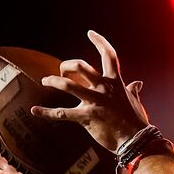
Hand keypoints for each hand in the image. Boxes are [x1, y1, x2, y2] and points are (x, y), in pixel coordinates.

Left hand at [30, 30, 149, 151]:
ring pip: (68, 85)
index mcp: (115, 83)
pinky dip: (46, 112)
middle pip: (82, 66)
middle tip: (61, 71)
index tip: (91, 33)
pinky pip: (62, 113)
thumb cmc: (136, 121)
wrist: (136, 140)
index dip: (100, 42)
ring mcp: (94, 102)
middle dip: (68, 65)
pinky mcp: (86, 117)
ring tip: (45, 80)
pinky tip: (35, 111)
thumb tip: (138, 83)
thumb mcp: (134, 101)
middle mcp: (103, 89)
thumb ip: (133, 91)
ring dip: (53, 80)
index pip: (109, 56)